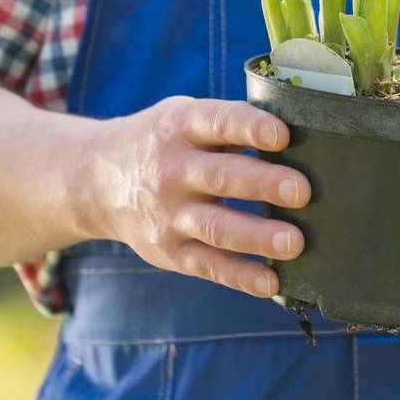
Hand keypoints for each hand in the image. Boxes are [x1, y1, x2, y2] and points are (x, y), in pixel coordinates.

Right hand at [77, 95, 310, 298]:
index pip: (218, 122)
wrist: (97, 181)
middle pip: (221, 177)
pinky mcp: (169, 251)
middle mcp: (172, 170)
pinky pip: (208, 265)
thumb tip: (301, 136)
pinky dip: (241, 276)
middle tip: (302, 191)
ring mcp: (169, 214)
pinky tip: (272, 282)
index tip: (282, 135)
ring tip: (294, 243)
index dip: (250, 128)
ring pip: (215, 227)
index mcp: (181, 126)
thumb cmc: (164, 143)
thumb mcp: (184, 117)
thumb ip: (231, 124)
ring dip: (257, 237)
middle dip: (263, 184)